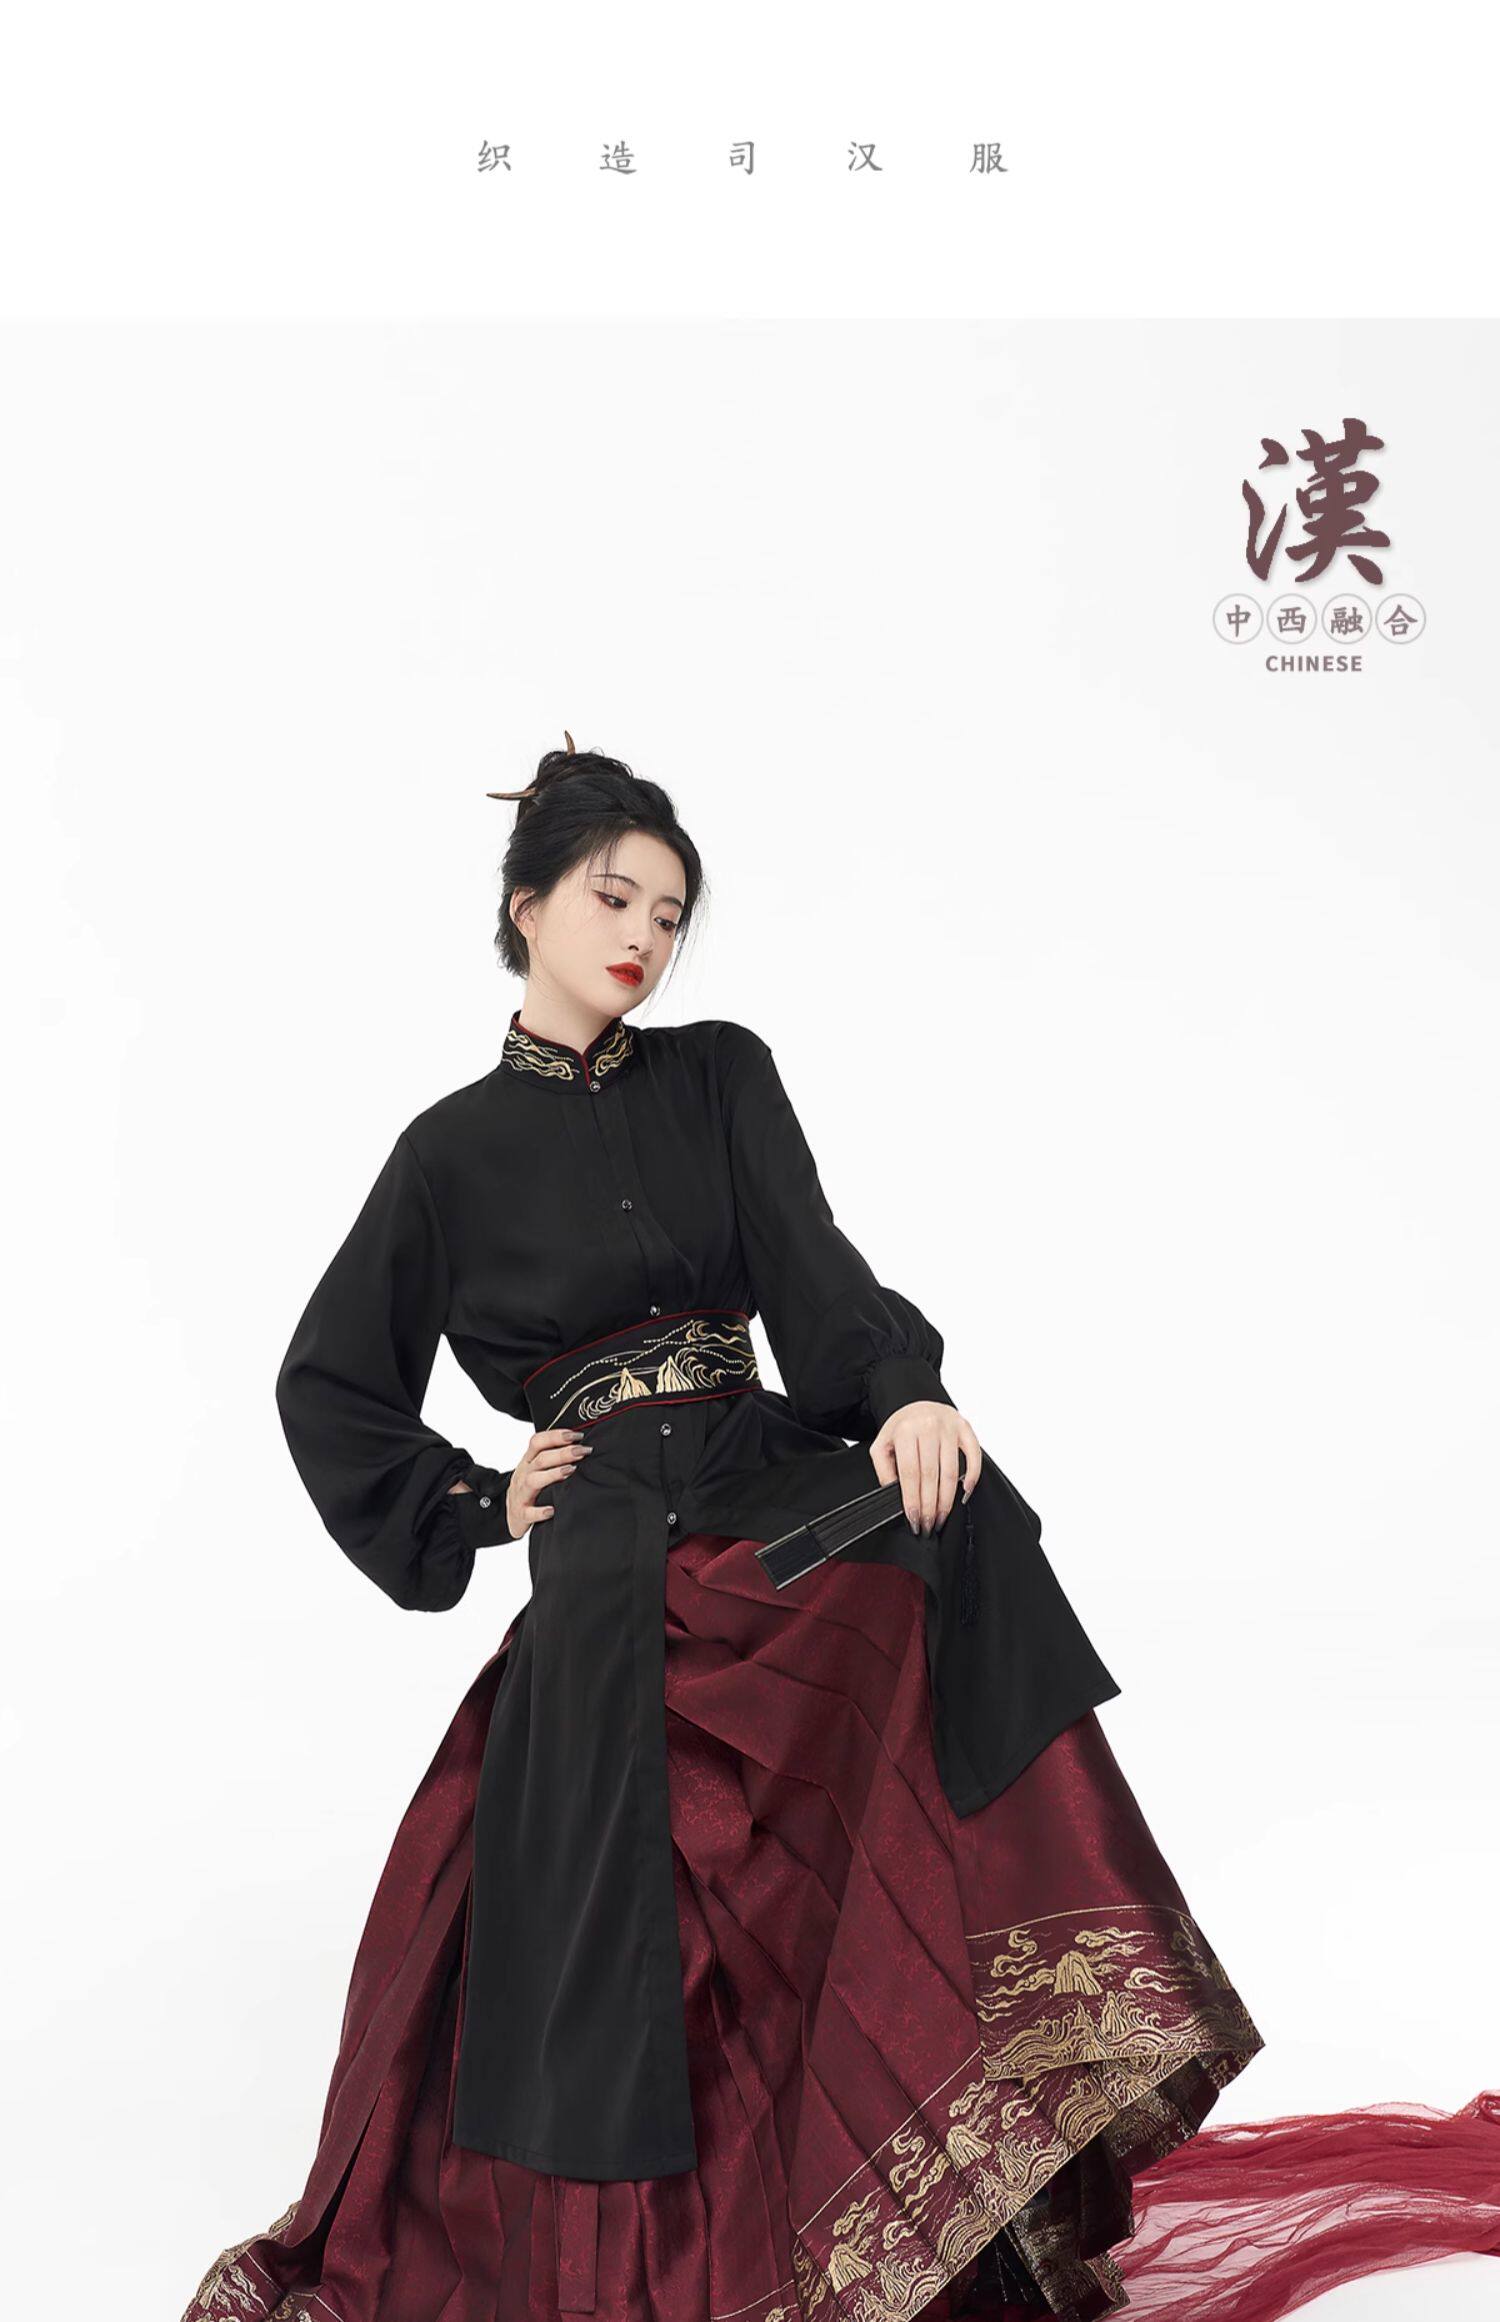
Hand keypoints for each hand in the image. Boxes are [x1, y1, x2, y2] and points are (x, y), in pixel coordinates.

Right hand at [504, 1426, 592, 1534]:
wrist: (512, 1513)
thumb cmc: (529, 1487)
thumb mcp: (536, 1468)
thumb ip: (553, 1456)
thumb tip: (581, 1444)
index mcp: (528, 1461)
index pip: (538, 1442)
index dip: (556, 1436)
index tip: (577, 1435)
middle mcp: (523, 1475)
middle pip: (540, 1460)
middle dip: (562, 1453)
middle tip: (582, 1451)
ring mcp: (521, 1494)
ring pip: (533, 1481)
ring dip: (553, 1474)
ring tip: (571, 1471)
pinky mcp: (521, 1513)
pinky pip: (529, 1512)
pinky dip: (540, 1512)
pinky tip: (552, 1510)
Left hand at [869, 1401, 981, 1535]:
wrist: (919, 1401)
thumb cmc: (902, 1427)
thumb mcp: (883, 1444)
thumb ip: (884, 1469)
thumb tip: (894, 1495)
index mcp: (905, 1430)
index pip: (910, 1473)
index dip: (913, 1500)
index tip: (914, 1520)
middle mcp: (928, 1426)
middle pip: (931, 1475)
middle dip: (930, 1505)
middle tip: (928, 1525)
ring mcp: (950, 1427)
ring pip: (951, 1471)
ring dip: (947, 1499)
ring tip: (942, 1518)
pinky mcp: (965, 1428)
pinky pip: (974, 1455)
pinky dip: (973, 1476)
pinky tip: (965, 1493)